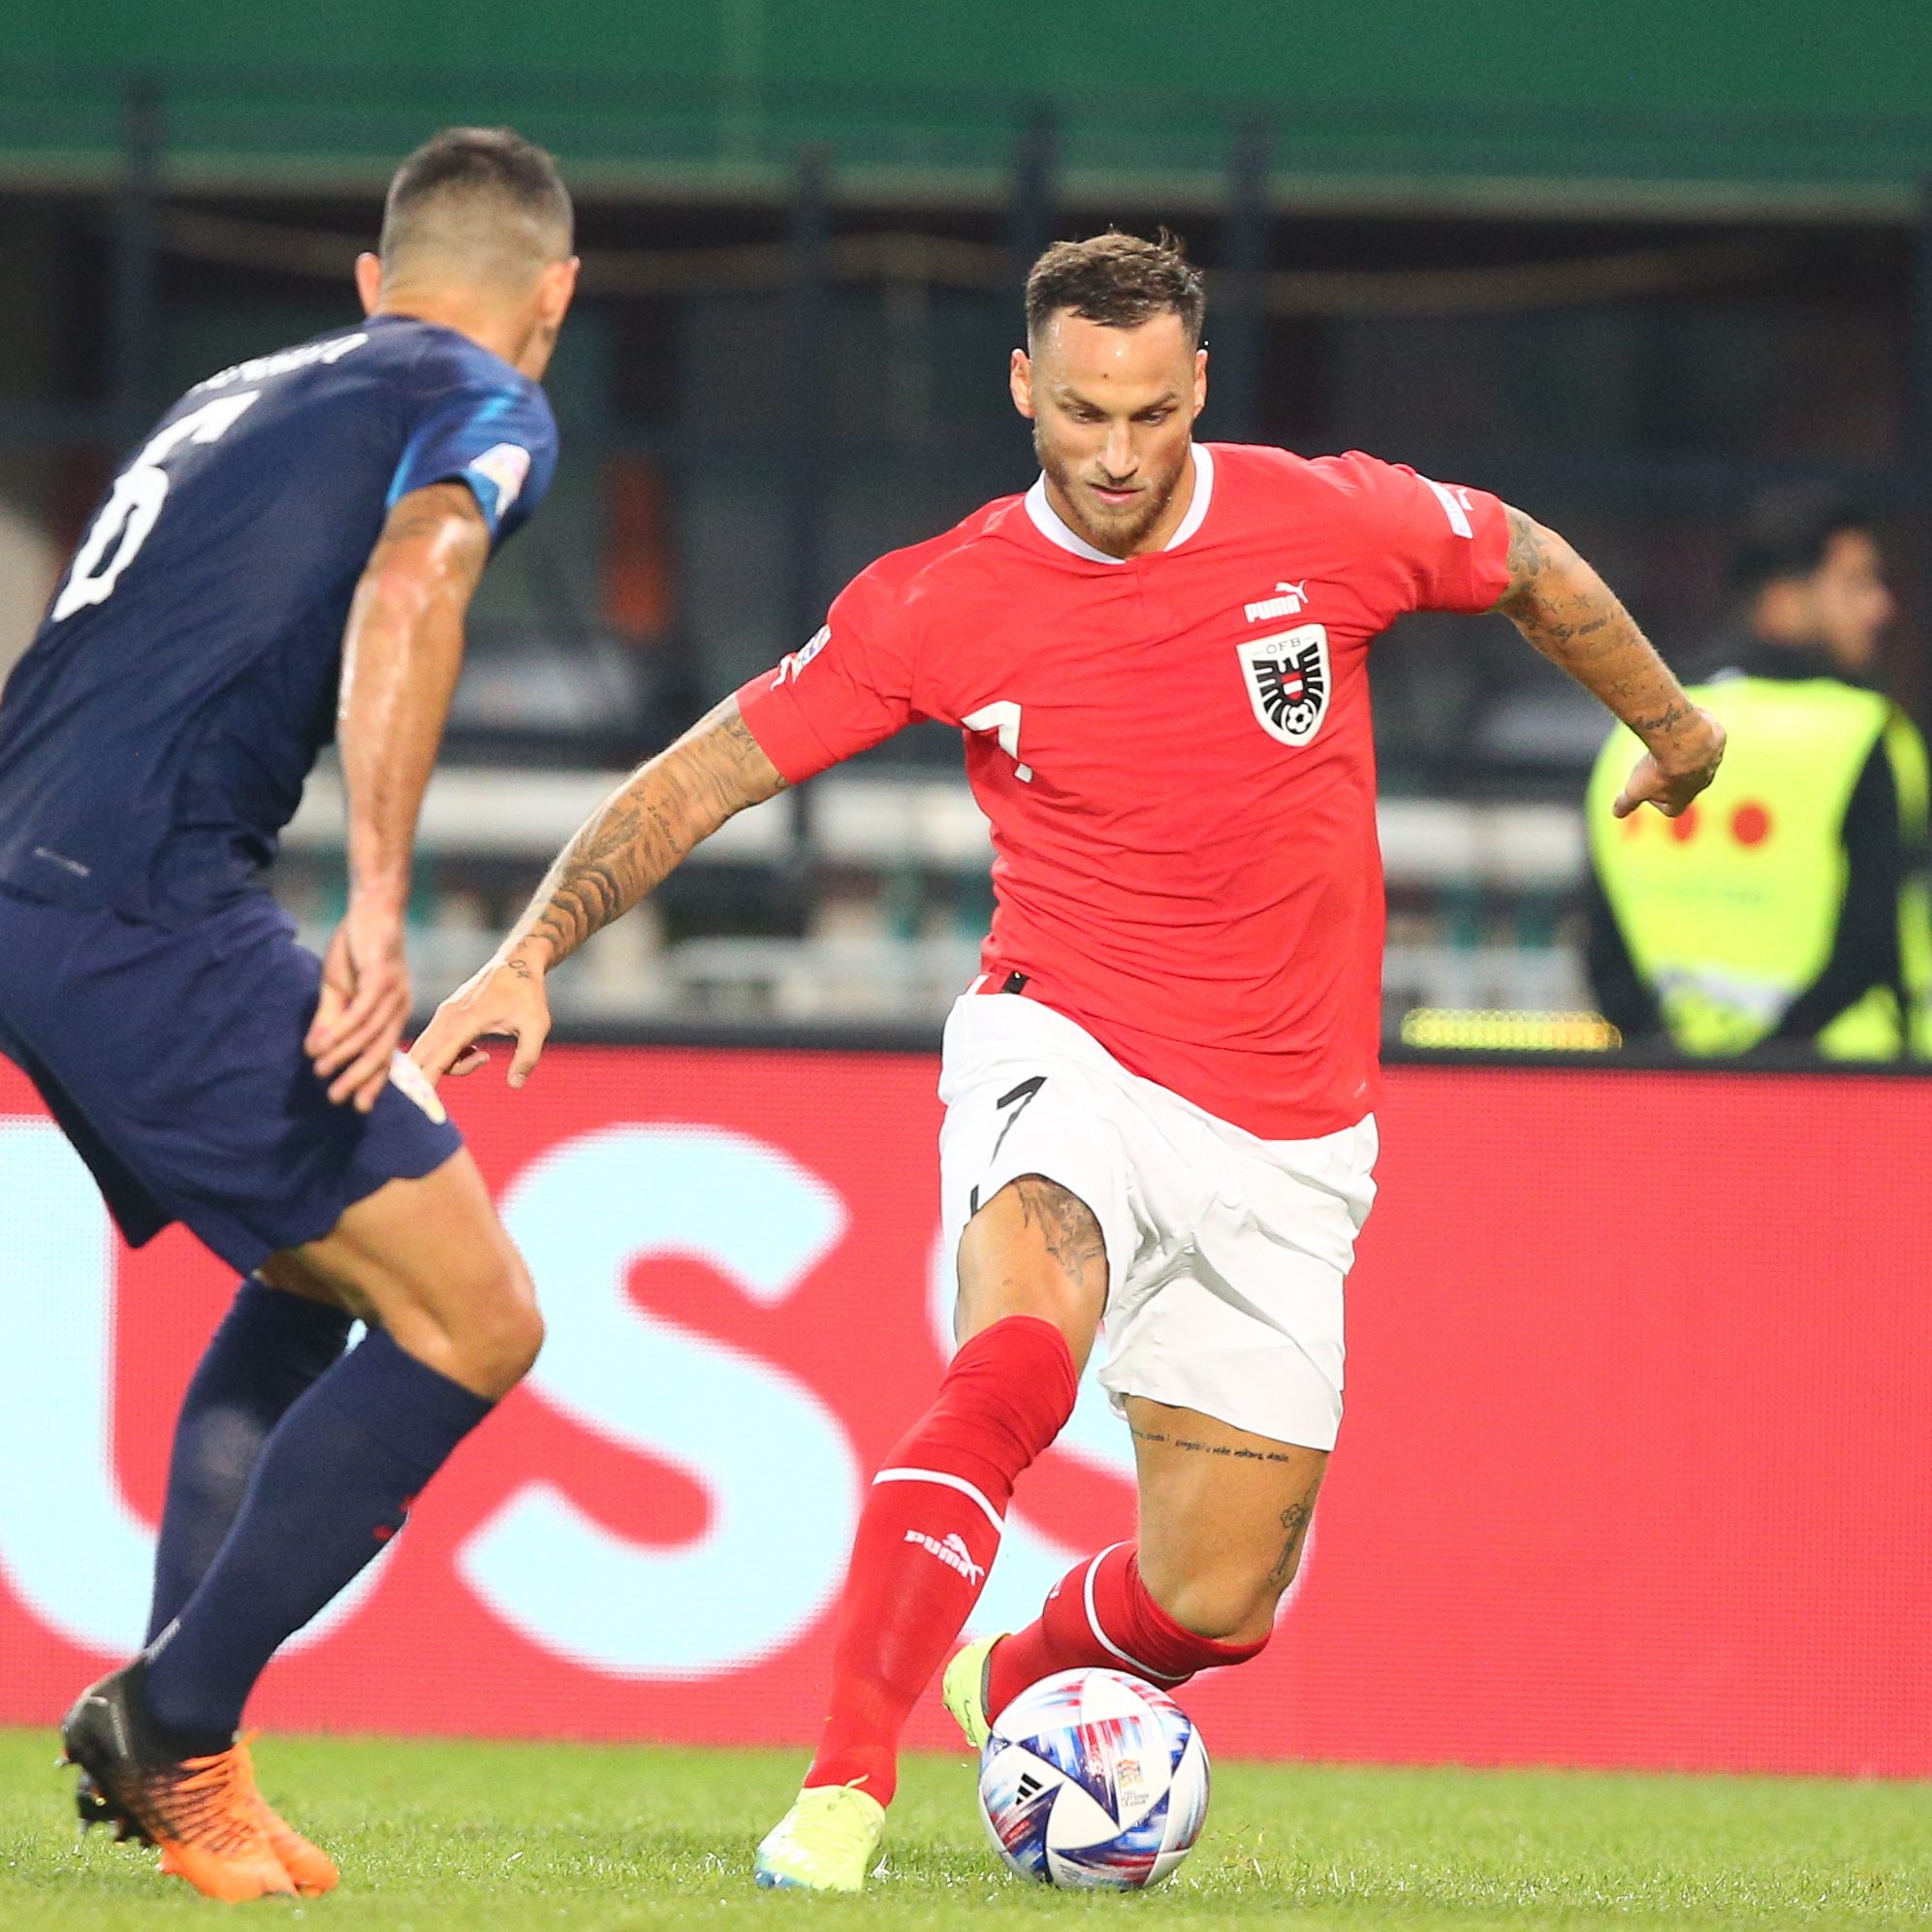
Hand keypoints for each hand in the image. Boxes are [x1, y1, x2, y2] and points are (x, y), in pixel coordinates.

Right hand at [305, 901, 411, 1112]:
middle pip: (380, 1051)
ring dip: (344, 1056)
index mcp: (393, 1013)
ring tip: (322, 1073)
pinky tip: (325, 1045)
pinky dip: (343, 1030)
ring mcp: (393, 992)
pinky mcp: (381, 977)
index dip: (373, 1081)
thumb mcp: (339, 989)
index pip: (384, 1054)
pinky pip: (362, 1011)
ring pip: (369, 1035)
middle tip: (337, 1100)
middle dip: (358, 1078)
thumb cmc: (357, 949)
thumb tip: (315, 1051)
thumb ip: (330, 1020)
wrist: (372, 908)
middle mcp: (399, 1007)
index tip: (359, 1107)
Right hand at [410, 952, 552, 1089]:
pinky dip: (449, 1056)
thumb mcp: (537, 1026)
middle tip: (462, 1081)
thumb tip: (515, 1085)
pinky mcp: (445, 1015)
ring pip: (427, 1054)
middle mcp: (446, 1018)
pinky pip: (435, 1045)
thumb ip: (527, 1057)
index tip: (420, 1106)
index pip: (435, 1062)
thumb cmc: (529, 994)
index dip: (425, 1086)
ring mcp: (443, 1015)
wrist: (518, 962)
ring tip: (484, 1056)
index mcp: (464, 1023)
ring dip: (449, 1066)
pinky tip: (477, 1050)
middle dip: (431, 1080)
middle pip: (421, 1060)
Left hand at [1613, 708, 1725, 818]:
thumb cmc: (1659, 769)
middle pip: (1687, 783)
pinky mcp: (1717, 741)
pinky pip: (1706, 738)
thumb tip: (1616, 813)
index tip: (1647, 792)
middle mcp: (1702, 782)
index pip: (1672, 809)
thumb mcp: (1635, 789)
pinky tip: (1680, 725)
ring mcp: (1712, 762)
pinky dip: (1694, 733)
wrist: (1684, 742)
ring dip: (1683, 752)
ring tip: (1665, 742)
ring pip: (1698, 759)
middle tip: (1656, 762)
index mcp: (1682, 798)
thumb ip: (1626, 802)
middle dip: (1671, 774)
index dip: (1659, 803)